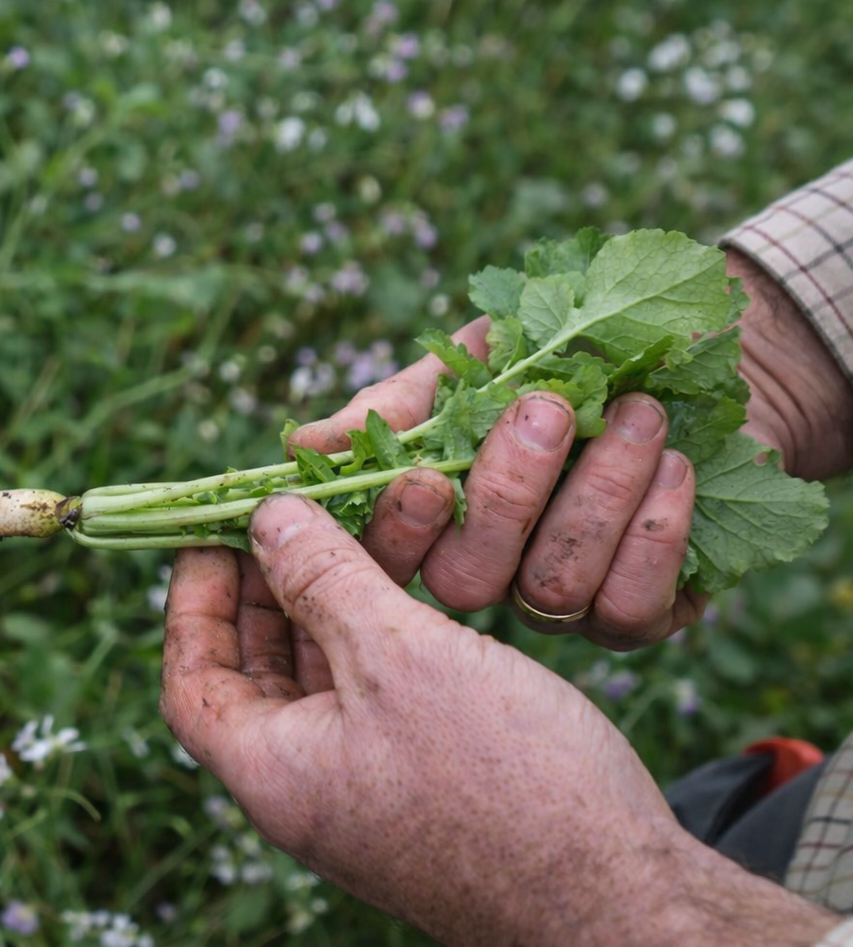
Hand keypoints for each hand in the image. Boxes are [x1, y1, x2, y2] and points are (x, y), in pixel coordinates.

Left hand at [160, 494, 841, 946]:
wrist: (625, 902)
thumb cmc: (505, 784)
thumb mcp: (397, 657)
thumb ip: (322, 580)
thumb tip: (266, 517)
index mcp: (274, 772)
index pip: (193, 679)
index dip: (193, 601)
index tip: (216, 532)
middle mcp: (309, 788)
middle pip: (261, 667)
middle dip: (283, 579)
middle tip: (309, 508)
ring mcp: (370, 791)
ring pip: (332, 671)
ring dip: (350, 591)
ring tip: (395, 515)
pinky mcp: (429, 785)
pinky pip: (385, 691)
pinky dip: (394, 628)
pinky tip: (433, 577)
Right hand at [289, 317, 703, 649]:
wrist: (668, 362)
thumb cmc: (552, 360)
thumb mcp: (466, 366)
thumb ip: (394, 408)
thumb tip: (302, 449)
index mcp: (427, 523)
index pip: (385, 554)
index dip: (402, 528)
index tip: (429, 474)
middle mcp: (484, 575)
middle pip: (467, 582)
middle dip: (509, 493)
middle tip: (550, 407)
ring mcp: (555, 607)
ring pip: (552, 588)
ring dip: (599, 495)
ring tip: (639, 413)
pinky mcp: (634, 618)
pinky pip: (631, 607)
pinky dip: (654, 535)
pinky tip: (674, 467)